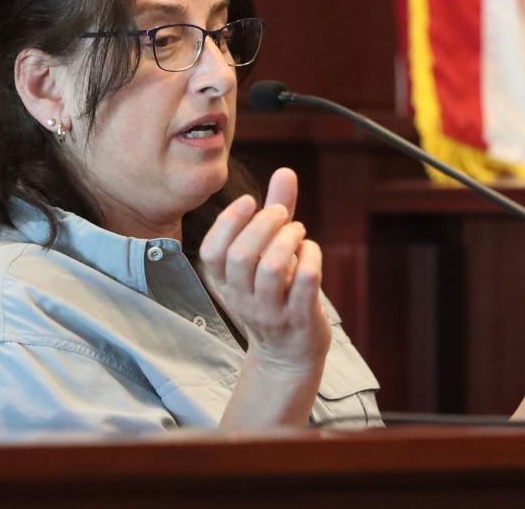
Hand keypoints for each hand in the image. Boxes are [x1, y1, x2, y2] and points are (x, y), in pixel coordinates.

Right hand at [199, 168, 330, 377]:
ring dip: (288, 239)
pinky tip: (312, 251)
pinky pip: (304, 283)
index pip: (212, 251)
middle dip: (264, 224)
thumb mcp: (272, 252)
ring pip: (271, 268)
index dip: (229, 221)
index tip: (251, 201)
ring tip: (299, 231)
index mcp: (226, 283)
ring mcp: (271, 311)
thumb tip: (285, 171)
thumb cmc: (280, 292)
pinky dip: (310, 257)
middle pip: (241, 256)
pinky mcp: (299, 319)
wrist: (290, 354)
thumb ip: (277, 212)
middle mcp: (243, 298)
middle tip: (283, 213)